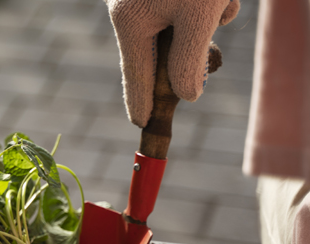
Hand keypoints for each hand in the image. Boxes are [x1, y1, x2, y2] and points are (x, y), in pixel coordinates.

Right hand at [105, 0, 238, 126]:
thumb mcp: (199, 14)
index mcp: (131, 22)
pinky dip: (206, 3)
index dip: (140, 101)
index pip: (137, 74)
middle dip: (195, 47)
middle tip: (213, 44)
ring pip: (182, 24)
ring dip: (207, 20)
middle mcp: (130, 8)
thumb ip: (189, 59)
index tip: (141, 123)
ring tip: (221, 3)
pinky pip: (184, 5)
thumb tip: (187, 95)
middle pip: (164, 48)